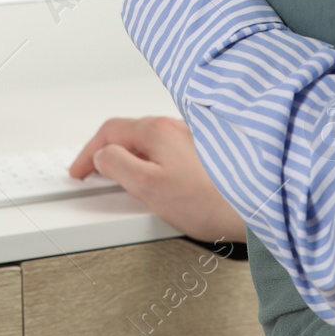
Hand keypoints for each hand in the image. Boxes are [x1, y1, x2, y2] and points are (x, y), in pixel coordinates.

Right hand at [70, 115, 247, 242]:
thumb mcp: (149, 186)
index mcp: (157, 130)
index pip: (109, 131)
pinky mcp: (205, 156)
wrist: (256, 207)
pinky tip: (155, 185)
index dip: (87, 152)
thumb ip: (118, 166)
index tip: (78, 171)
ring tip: (122, 184)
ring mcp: (192, 140)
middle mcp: (175, 128)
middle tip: (94, 175)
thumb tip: (102, 156)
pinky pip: (167, 154)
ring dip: (130, 159)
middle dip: (107, 153)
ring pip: (149, 144)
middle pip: (129, 134)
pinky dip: (151, 164)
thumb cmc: (210, 200)